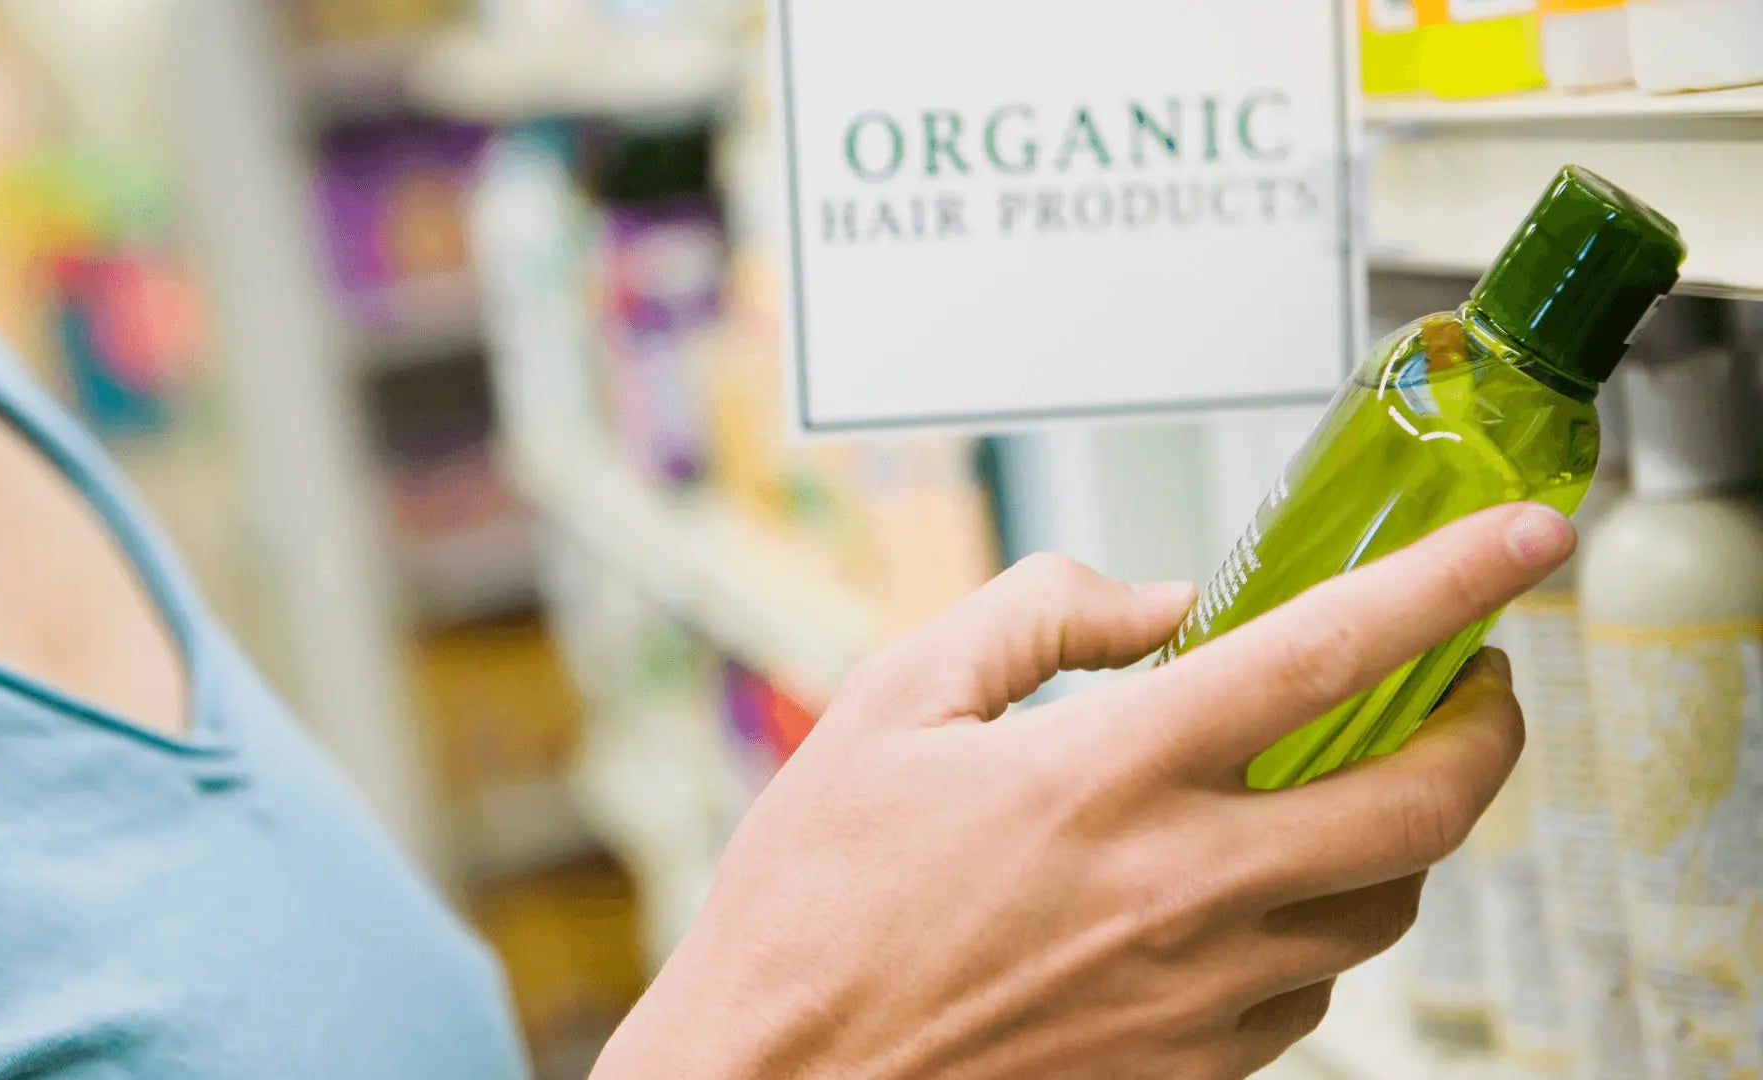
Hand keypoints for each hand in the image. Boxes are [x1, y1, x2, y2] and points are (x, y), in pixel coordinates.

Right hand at [594, 503, 1573, 1079]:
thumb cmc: (813, 904)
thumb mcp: (889, 705)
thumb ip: (1034, 618)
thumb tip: (1156, 601)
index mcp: (1106, 774)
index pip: (1329, 653)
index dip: (1453, 582)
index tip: (1527, 542)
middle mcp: (1179, 887)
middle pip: (1422, 803)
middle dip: (1490, 730)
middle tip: (1478, 685)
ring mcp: (1199, 995)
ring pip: (1385, 904)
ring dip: (1407, 826)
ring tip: (1365, 777)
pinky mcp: (1191, 1071)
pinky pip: (1314, 990)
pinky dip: (1322, 920)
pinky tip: (1264, 889)